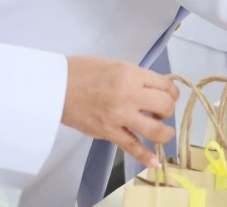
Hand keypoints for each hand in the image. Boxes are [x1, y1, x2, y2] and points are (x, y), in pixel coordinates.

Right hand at [61, 57, 178, 167]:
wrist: (55, 86)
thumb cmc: (82, 71)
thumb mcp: (116, 65)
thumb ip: (135, 77)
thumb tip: (151, 90)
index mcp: (132, 75)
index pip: (166, 85)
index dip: (171, 91)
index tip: (168, 94)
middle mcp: (129, 95)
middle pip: (165, 106)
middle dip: (167, 109)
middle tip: (160, 110)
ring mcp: (119, 116)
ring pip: (155, 129)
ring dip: (164, 132)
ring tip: (164, 132)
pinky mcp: (108, 132)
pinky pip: (131, 147)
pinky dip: (145, 156)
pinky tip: (154, 161)